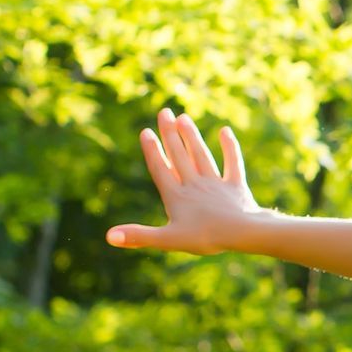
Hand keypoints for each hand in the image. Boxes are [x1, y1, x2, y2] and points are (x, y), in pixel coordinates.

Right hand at [110, 109, 260, 253]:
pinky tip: (225, 131)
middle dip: (170, 134)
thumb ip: (139, 236)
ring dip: (191, 136)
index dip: (153, 150)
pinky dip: (230, 147)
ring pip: (201, 155)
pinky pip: (233, 163)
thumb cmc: (206, 238)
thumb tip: (109, 236)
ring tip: (184, 118)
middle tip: (164, 112)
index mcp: (176, 196)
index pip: (161, 169)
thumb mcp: (168, 240)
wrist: (243, 234)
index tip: (146, 132)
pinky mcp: (237, 186)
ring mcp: (216, 184)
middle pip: (179, 155)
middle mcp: (194, 185)